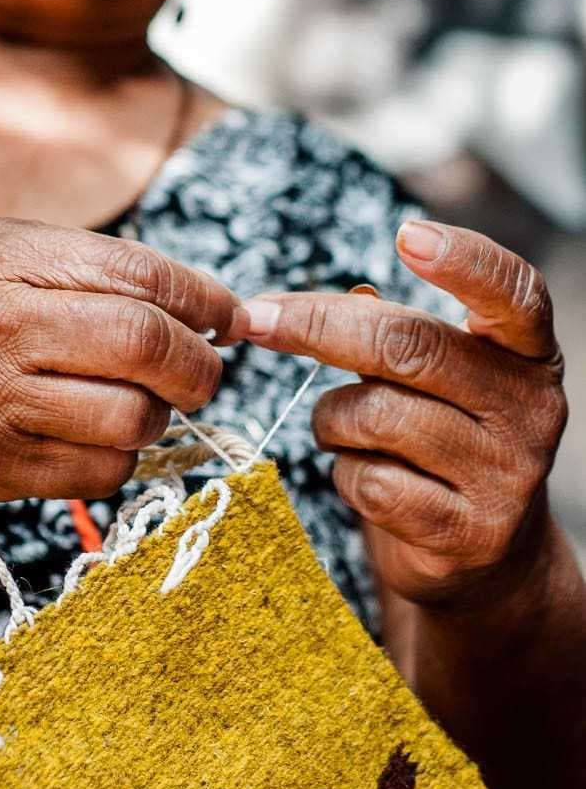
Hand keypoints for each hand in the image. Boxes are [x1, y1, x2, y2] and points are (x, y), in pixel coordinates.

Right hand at [0, 218, 245, 502]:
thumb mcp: (8, 250)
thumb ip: (102, 265)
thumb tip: (210, 307)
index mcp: (10, 264)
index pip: (141, 277)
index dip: (204, 299)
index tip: (226, 315)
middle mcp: (2, 332)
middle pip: (146, 347)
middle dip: (198, 363)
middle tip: (201, 368)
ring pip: (134, 419)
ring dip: (162, 414)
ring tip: (144, 400)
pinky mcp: (3, 470)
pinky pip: (104, 472)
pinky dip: (125, 455)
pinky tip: (103, 432)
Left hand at [243, 222, 568, 607]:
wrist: (487, 554)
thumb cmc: (446, 439)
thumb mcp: (440, 379)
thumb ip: (398, 333)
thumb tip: (345, 296)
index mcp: (528, 354)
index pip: (513, 292)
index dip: (465, 260)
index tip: (406, 234)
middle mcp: (531, 409)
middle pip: (411, 347)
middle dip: (317, 326)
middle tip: (257, 319)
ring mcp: (506, 475)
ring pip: (374, 415)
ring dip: (330, 417)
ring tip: (342, 427)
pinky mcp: (468, 533)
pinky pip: (368, 481)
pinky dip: (343, 471)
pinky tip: (361, 474)